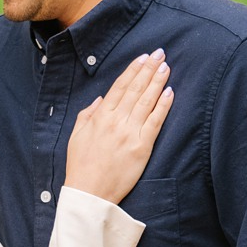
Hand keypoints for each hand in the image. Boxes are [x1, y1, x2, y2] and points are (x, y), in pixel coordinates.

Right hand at [64, 49, 173, 203]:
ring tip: (166, 67)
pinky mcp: (142, 147)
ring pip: (147, 101)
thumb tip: (100, 100)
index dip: (133, 70)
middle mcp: (116, 121)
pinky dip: (163, 105)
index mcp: (100, 117)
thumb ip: (88, 115)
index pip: (120, 87)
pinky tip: (170, 92)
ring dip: (157, 81)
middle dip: (149, 69)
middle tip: (160, 54)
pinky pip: (155, 122)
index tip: (143, 57)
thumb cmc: (81, 166)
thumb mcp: (76, 136)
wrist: (89, 193)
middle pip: (136, 89)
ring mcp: (130, 133)